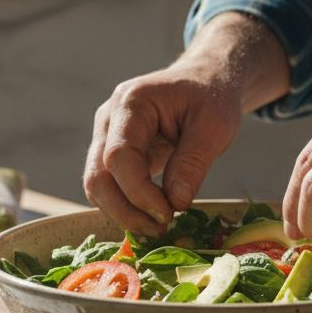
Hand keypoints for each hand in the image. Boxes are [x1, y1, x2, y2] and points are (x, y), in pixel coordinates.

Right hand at [84, 12, 292, 236]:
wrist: (205, 82)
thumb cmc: (211, 98)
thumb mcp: (214, 127)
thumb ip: (193, 164)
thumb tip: (175, 204)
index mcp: (132, 103)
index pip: (119, 156)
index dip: (139, 192)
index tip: (169, 214)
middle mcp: (109, 119)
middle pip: (98, 176)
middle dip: (126, 211)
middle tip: (161, 230)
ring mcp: (105, 136)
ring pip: (97, 186)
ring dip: (124, 214)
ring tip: (159, 228)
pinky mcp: (112, 153)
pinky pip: (109, 187)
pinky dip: (127, 207)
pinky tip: (152, 217)